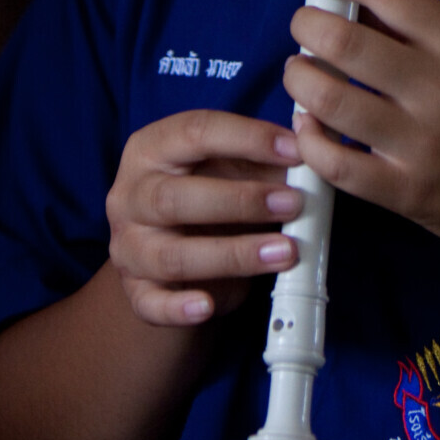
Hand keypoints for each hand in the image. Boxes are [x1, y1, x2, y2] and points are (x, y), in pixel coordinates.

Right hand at [106, 110, 301, 325]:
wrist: (168, 245)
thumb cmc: (204, 191)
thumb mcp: (229, 167)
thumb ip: (262, 162)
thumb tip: (311, 158)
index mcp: (152, 148)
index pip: (195, 132)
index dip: (248, 138)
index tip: (295, 151)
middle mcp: (130, 195)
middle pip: (174, 197)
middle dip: (240, 201)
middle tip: (293, 204)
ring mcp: (128, 246)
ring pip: (171, 255)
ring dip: (233, 255)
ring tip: (284, 252)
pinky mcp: (134, 290)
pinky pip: (152, 303)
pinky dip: (179, 308)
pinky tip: (208, 306)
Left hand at [285, 0, 439, 275]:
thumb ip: (424, 29)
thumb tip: (358, 1)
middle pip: (344, 40)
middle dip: (305, 25)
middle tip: (303, 28)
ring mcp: (421, 143)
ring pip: (328, 98)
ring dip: (298, 79)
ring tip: (301, 74)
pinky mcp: (405, 192)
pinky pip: (334, 163)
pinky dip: (309, 140)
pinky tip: (309, 127)